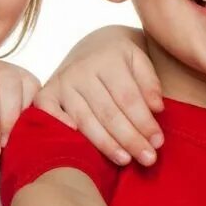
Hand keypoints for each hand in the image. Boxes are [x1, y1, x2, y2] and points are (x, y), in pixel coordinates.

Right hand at [36, 26, 163, 166]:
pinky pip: (48, 113)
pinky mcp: (47, 93)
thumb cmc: (121, 60)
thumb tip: (156, 108)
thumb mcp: (140, 61)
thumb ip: (150, 83)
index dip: (144, 122)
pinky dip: (59, 127)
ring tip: (125, 160)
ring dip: (106, 144)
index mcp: (108, 59)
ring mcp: (62, 82)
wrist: (93, 45)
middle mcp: (82, 70)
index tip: (158, 142)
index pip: (128, 98)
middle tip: (148, 159)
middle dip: (130, 139)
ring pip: (84, 120)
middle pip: (108, 112)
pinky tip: (78, 146)